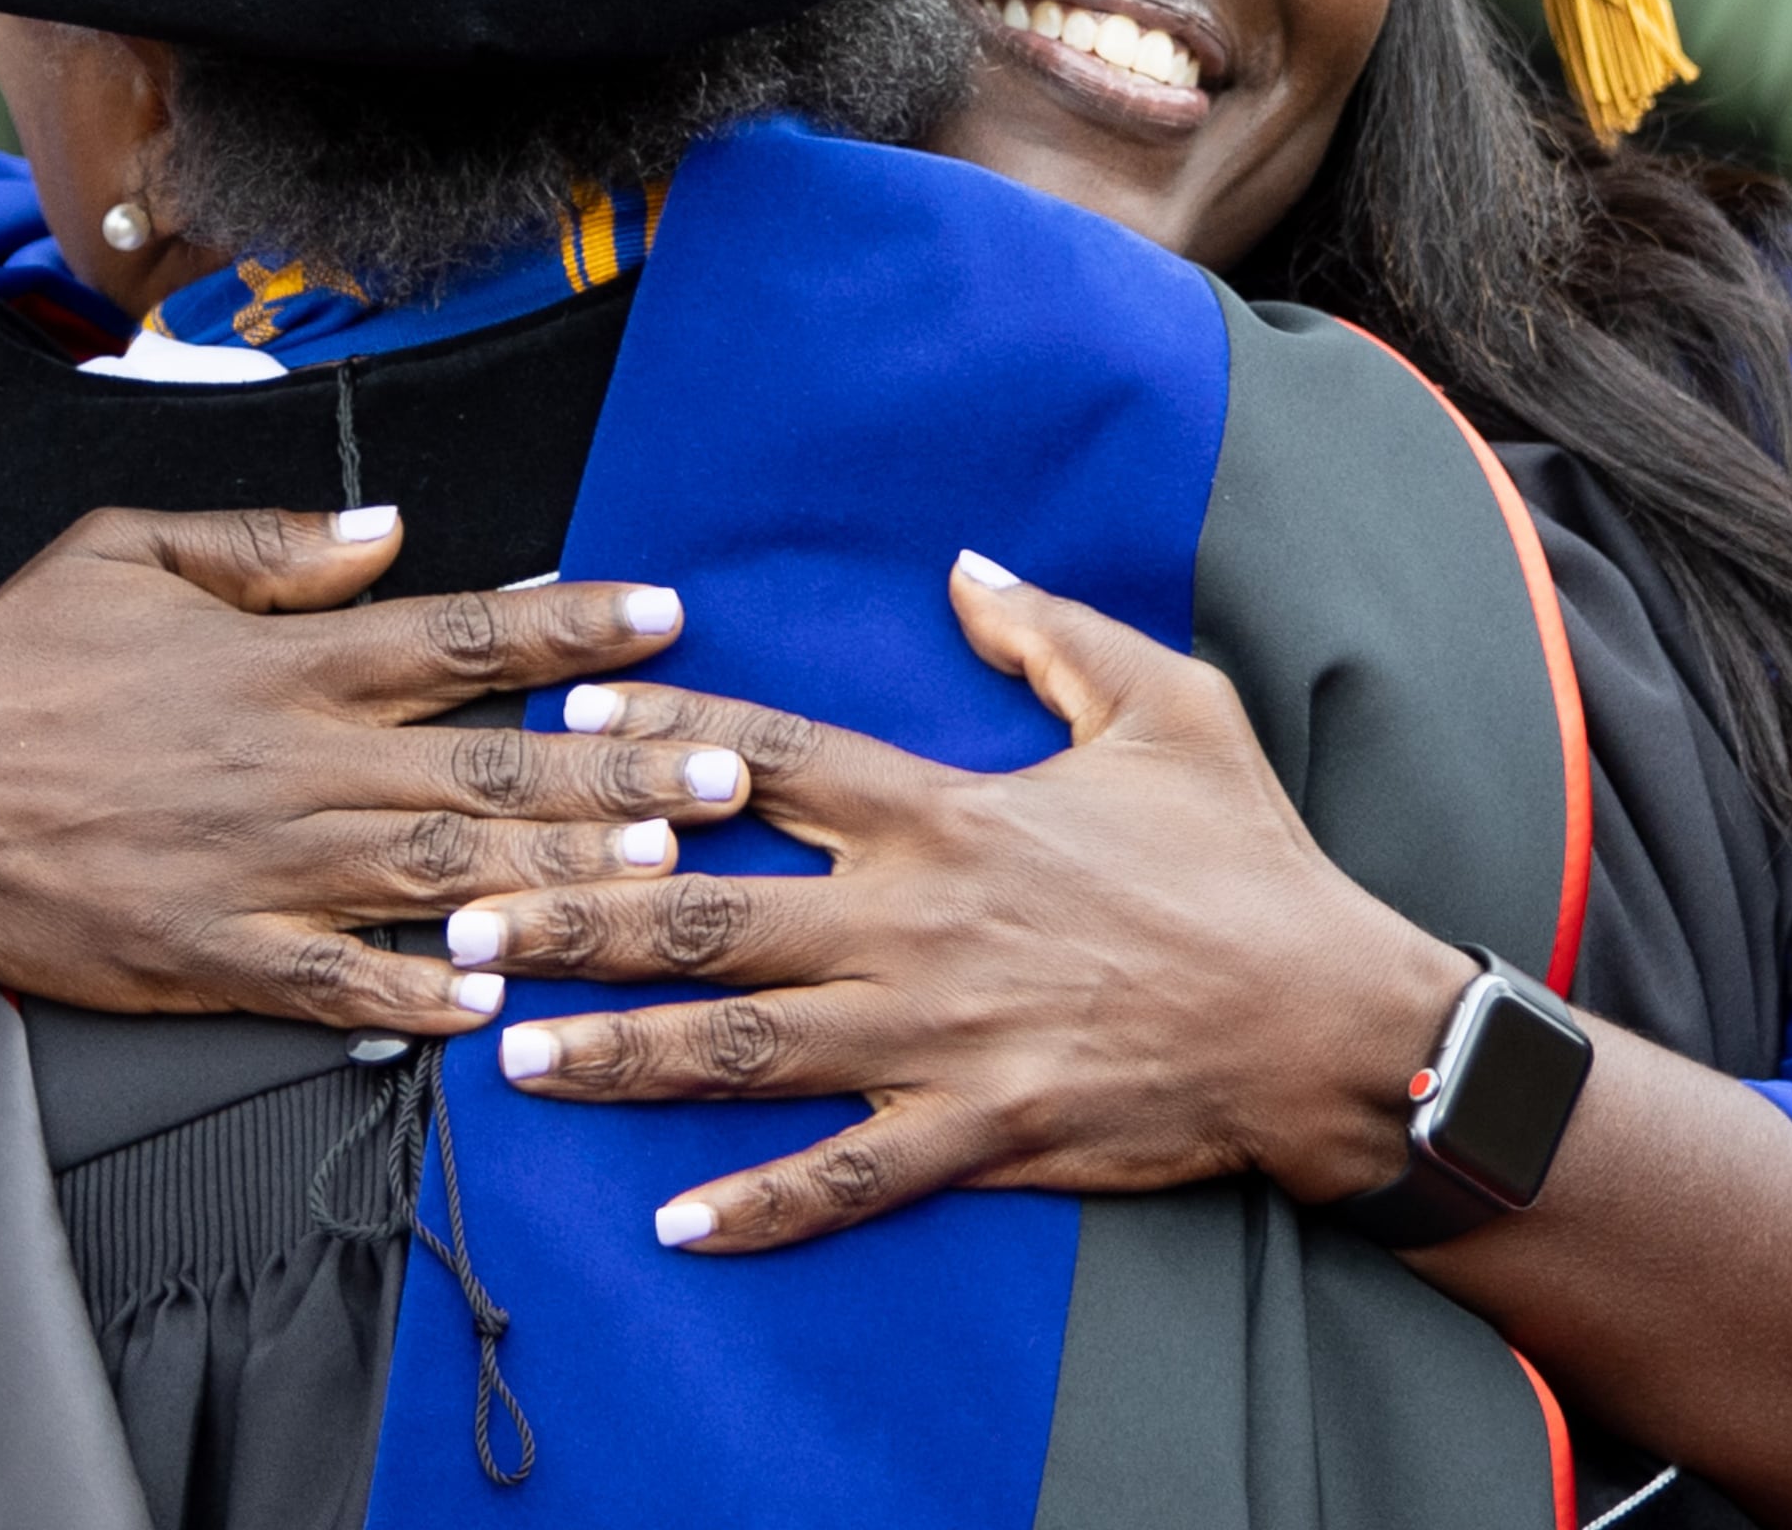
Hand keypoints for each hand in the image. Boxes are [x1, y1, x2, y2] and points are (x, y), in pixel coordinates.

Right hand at [0, 505, 751, 1086]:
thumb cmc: (11, 666)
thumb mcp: (128, 552)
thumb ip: (271, 542)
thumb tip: (390, 527)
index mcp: (284, 659)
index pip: (460, 635)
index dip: (572, 628)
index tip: (664, 615)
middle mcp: (295, 761)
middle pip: (490, 768)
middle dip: (621, 771)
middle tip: (726, 771)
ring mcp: (260, 866)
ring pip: (444, 874)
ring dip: (563, 879)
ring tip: (666, 878)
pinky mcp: (214, 957)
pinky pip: (341, 982)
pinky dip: (423, 993)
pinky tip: (502, 1002)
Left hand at [447, 552, 1466, 1250]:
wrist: (1329, 1020)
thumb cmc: (1247, 858)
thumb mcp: (1168, 707)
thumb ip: (1052, 632)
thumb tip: (963, 567)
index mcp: (951, 809)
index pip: (773, 756)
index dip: (661, 733)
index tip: (562, 722)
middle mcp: (920, 920)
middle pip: (711, 910)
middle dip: (575, 914)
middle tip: (463, 915)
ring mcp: (942, 1036)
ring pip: (746, 1045)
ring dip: (620, 1050)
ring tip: (512, 1053)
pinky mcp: (981, 1132)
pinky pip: (850, 1177)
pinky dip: (761, 1206)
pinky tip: (675, 1223)